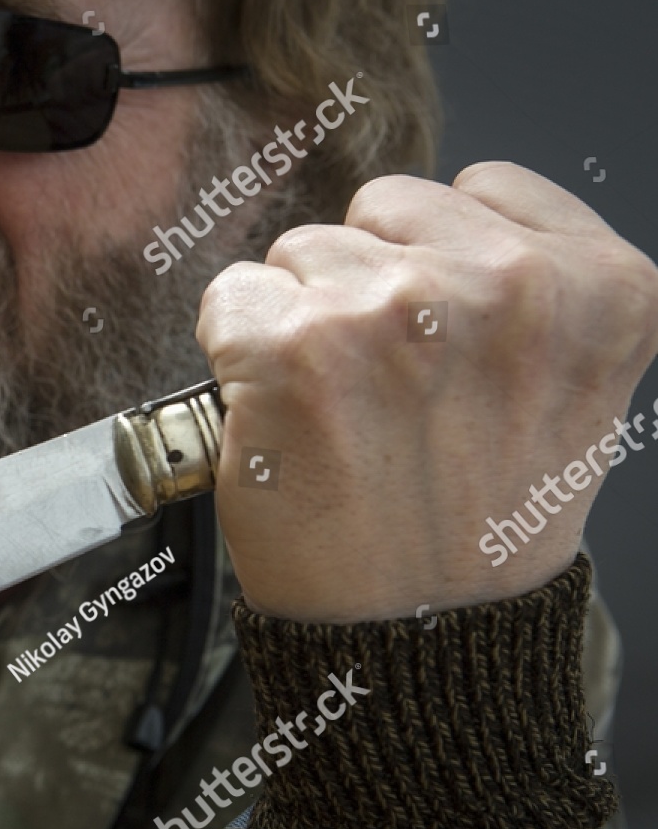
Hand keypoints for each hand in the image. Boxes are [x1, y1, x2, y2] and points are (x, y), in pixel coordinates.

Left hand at [195, 162, 657, 622]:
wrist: (417, 639)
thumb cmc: (480, 526)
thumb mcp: (568, 393)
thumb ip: (529, 293)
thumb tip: (438, 225)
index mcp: (598, 288)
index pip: (478, 189)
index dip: (437, 259)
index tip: (440, 332)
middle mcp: (503, 286)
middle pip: (377, 210)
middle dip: (366, 283)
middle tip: (383, 389)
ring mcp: (394, 312)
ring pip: (299, 251)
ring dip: (301, 318)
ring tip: (340, 412)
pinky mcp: (294, 349)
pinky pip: (230, 295)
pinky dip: (234, 350)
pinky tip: (282, 414)